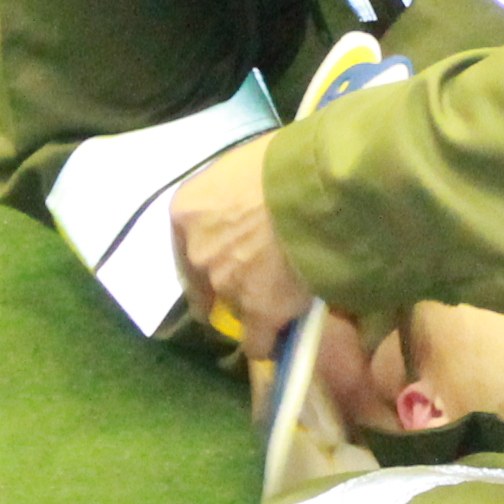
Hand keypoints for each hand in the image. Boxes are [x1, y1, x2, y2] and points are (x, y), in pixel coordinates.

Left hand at [170, 142, 314, 354]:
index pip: (184, 248)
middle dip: (228, 286)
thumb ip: (235, 197)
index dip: (206, 261)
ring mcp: (227, 285)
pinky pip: (258, 341)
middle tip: (259, 281)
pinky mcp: (260, 313)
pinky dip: (270, 341)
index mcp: (186, 212)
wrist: (319, 188)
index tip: (223, 266)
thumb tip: (250, 210)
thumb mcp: (244, 167)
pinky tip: (285, 337)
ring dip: (255, 307)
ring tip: (286, 299)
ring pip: (236, 310)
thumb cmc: (287, 162)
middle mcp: (198, 252)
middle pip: (207, 283)